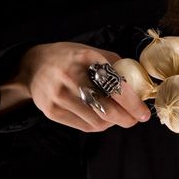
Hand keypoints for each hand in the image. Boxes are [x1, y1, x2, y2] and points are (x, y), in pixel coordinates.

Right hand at [3, 42, 150, 131]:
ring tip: (118, 116)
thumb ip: (116, 66)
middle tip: (136, 119)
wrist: (34, 66)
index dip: (133, 103)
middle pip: (106, 109)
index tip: (144, 112)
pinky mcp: (52, 112)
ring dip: (113, 123)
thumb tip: (140, 83)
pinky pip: (84, 126)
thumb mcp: (93, 52)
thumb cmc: (71, 58)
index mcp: (87, 58)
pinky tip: (102, 118)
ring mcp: (60, 96)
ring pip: (97, 122)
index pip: (115, 85)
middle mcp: (71, 77)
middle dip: (127, 119)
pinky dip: (99, 125)